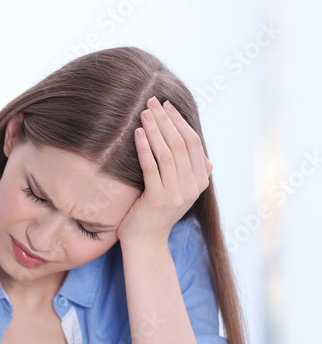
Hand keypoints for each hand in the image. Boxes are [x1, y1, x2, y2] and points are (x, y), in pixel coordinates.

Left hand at [116, 96, 211, 245]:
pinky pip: (151, 167)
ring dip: (154, 129)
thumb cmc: (157, 213)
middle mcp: (192, 186)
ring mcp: (177, 193)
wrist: (146, 242)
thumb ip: (191, 173)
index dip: (180, 121)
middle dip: (166, 120)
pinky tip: (136, 134)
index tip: (166, 105)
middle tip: (152, 101)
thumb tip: (206, 158)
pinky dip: (144, 148)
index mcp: (200, 180)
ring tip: (143, 113)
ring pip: (167, 152)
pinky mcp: (158, 198)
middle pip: (180, 143)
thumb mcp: (180, 192)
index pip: (193, 143)